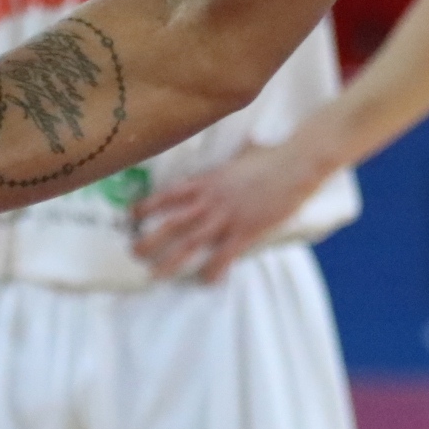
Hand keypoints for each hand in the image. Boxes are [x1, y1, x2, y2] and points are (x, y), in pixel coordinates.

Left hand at [130, 139, 333, 283]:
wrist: (296, 164)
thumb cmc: (273, 156)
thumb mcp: (246, 154)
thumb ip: (236, 158)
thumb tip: (246, 147)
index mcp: (208, 180)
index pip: (170, 194)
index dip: (148, 205)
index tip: (132, 214)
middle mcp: (212, 200)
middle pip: (173, 222)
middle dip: (150, 238)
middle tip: (134, 253)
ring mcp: (227, 216)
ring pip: (191, 242)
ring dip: (170, 260)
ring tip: (154, 275)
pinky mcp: (246, 230)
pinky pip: (224, 255)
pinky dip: (214, 270)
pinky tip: (206, 282)